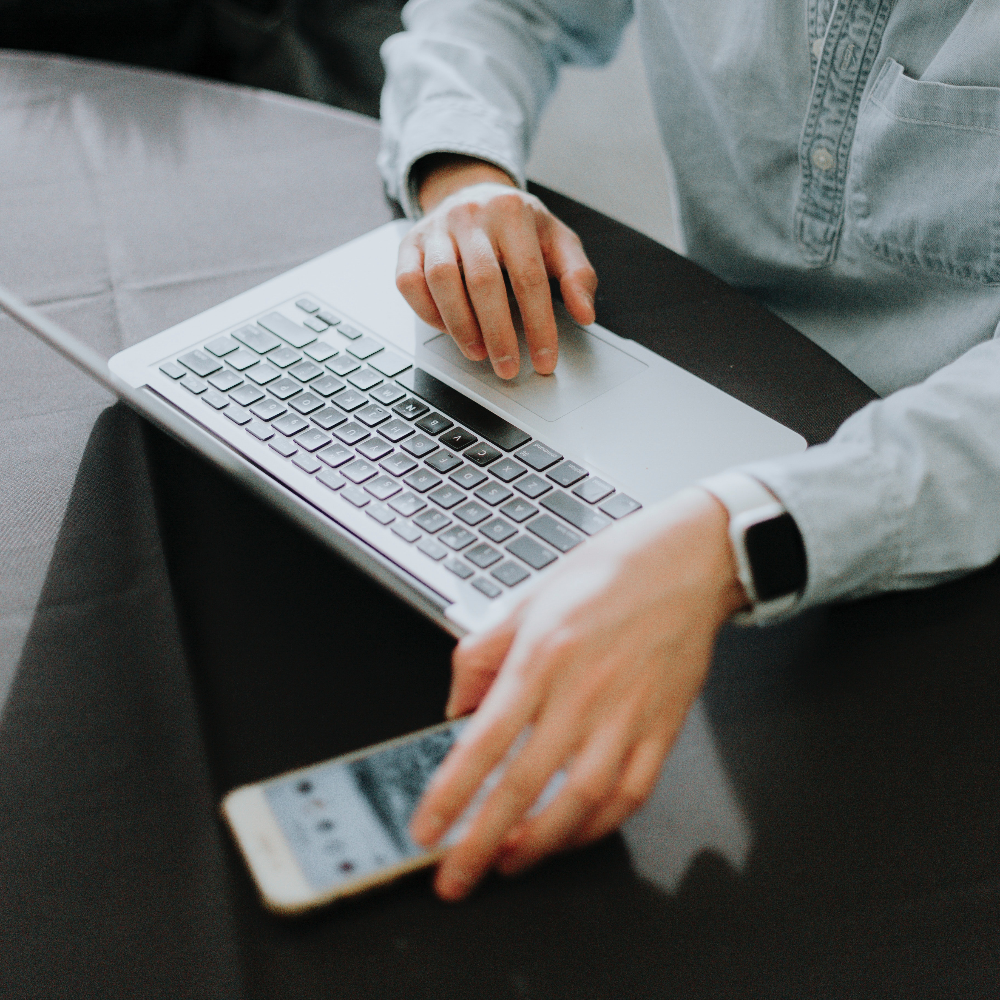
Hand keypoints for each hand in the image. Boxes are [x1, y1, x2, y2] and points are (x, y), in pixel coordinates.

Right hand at [396, 155, 597, 379]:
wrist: (473, 191)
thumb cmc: (518, 225)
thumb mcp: (557, 240)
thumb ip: (578, 275)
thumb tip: (585, 314)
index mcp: (513, 213)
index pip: (529, 277)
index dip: (538, 324)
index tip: (544, 360)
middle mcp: (471, 215)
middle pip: (483, 281)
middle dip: (498, 333)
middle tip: (508, 367)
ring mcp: (436, 228)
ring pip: (440, 280)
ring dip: (460, 326)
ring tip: (478, 353)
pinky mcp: (409, 243)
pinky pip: (408, 281)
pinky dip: (426, 311)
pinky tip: (448, 329)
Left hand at [409, 487, 747, 900]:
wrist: (688, 559)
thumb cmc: (610, 571)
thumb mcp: (528, 596)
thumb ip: (482, 653)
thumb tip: (457, 708)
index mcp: (542, 654)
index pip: (484, 740)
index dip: (451, 794)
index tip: (427, 830)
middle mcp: (584, 689)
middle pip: (524, 784)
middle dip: (482, 841)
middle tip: (456, 878)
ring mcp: (628, 713)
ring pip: (580, 801)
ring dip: (539, 844)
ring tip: (507, 863)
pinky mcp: (663, 727)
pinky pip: (631, 794)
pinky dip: (598, 826)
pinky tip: (571, 835)